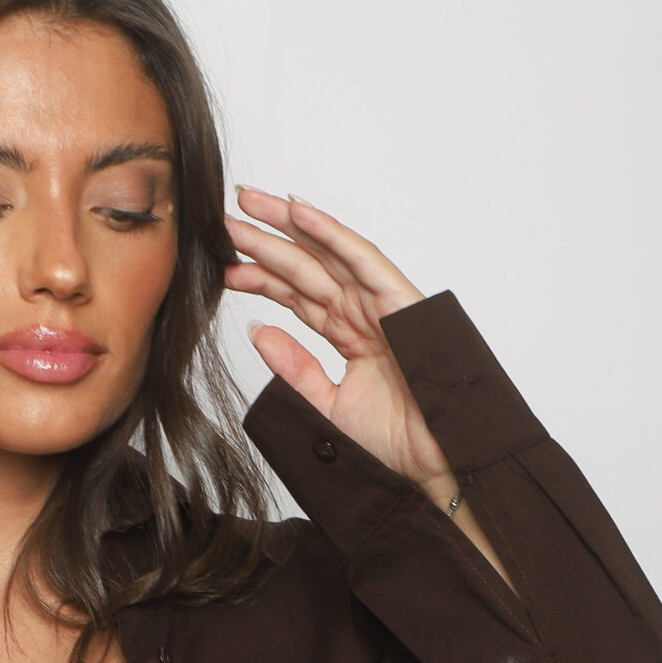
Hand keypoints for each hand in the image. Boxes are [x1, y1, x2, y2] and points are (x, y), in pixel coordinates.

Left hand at [222, 189, 453, 497]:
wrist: (436, 459)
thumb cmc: (397, 439)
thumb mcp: (327, 403)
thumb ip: (295, 368)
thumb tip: (259, 332)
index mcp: (348, 333)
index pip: (297, 295)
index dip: (261, 277)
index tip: (225, 265)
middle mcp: (362, 312)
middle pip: (305, 267)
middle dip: (266, 241)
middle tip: (227, 218)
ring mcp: (379, 304)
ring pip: (325, 255)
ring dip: (288, 226)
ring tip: (249, 203)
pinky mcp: (398, 301)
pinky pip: (361, 259)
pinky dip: (331, 233)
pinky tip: (298, 211)